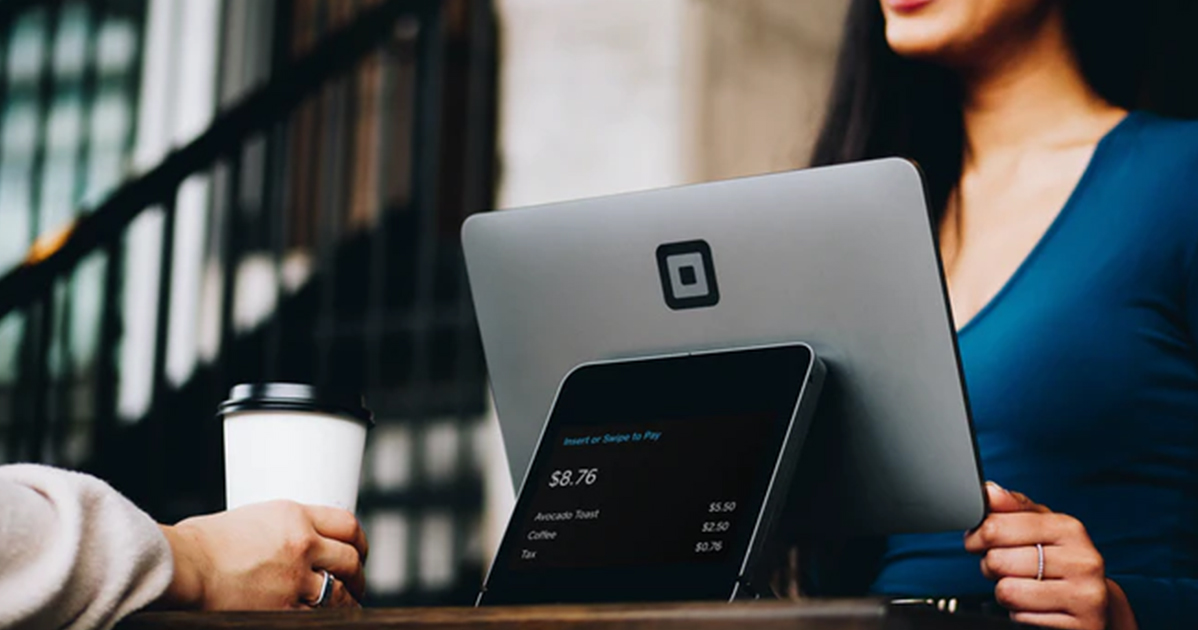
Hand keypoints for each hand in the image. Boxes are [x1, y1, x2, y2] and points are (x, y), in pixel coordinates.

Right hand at [157, 501, 368, 609]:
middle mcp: (302, 543)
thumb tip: (287, 541)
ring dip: (349, 599)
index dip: (359, 540)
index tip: (359, 549)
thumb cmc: (200, 544)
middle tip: (357, 581)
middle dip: (358, 574)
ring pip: (341, 591)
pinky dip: (325, 617)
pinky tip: (327, 619)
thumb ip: (277, 529)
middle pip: (350, 559)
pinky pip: (318, 615)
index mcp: (294, 515)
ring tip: (349, 604)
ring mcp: (296, 577)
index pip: (346, 524)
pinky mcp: (284, 607)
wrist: (183, 566)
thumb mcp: (249, 519)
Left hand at [964, 483, 1136, 629]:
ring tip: (1019, 586)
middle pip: (998, 560)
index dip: (976, 537)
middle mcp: (1081, 559)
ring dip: (1004, 592)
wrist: (1095, 604)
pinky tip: (1035, 606)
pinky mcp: (1081, 624)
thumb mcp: (1041, 528)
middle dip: (990, 566)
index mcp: (1068, 528)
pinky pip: (1022, 617)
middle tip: (1001, 568)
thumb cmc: (1059, 560)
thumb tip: (989, 491)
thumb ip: (1013, 508)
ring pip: (1007, 591)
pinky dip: (1020, 614)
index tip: (975, 541)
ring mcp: (1084, 594)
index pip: (997, 527)